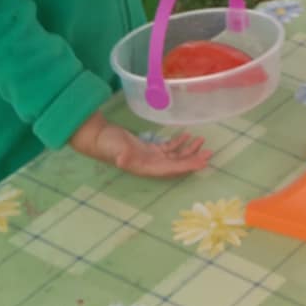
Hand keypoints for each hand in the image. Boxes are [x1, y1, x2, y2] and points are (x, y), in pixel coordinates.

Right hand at [70, 110, 209, 176]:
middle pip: (177, 164)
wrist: (96, 137)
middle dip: (193, 159)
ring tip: (202, 141)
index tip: (202, 163)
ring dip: (189, 150)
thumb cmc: (105, 143)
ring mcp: (150, 156)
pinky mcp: (148, 148)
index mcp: (145, 167)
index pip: (171, 169)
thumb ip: (121, 154)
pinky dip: (178, 143)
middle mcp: (150, 164)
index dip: (187, 167)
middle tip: (209, 152)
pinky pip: (168, 147)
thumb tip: (124, 160)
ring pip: (174, 156)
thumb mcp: (114, 149)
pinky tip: (187, 136)